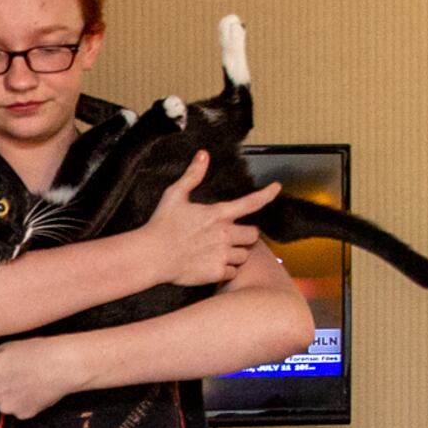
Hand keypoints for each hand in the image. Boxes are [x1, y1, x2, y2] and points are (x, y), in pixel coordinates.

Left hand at [0, 334, 91, 420]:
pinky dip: (22, 403)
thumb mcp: (3, 348)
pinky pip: (16, 411)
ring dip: (6, 397)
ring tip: (25, 382)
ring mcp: (6, 407)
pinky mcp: (22, 415)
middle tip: (7, 379)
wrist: (62, 365)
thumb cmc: (33, 350)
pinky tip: (33, 390)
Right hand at [134, 153, 280, 287]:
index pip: (251, 202)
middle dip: (244, 235)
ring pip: (244, 255)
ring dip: (235, 254)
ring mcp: (222, 254)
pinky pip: (233, 272)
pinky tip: (210, 265)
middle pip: (253, 234)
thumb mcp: (175, 195)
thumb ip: (192, 175)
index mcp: (218, 214)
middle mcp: (224, 234)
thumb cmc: (161, 224)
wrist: (151, 255)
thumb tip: (204, 155)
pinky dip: (225, 270)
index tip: (276, 188)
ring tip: (216, 252)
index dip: (267, 194)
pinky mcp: (216, 272)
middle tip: (228, 237)